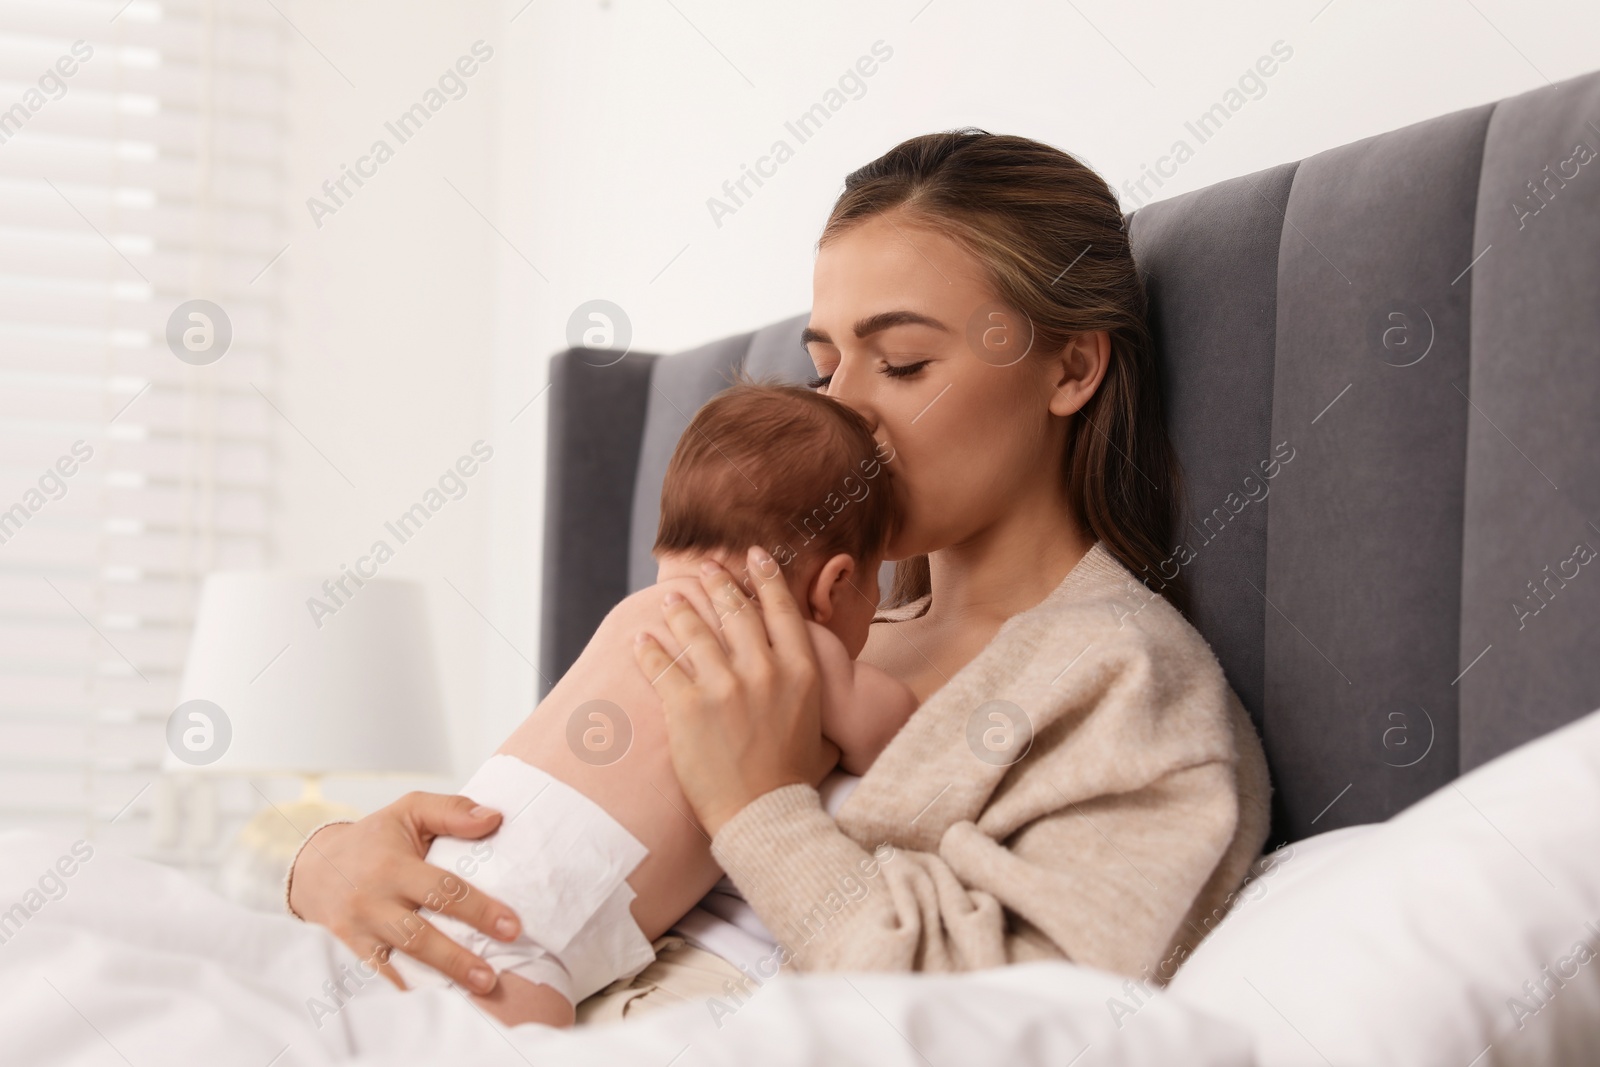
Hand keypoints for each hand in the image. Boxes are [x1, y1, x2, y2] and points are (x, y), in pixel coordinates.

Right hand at [287, 791, 520, 993]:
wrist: (314, 868)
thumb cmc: (374, 839)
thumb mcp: (410, 811)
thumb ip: (453, 811)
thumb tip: (494, 818)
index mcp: (392, 866)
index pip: (441, 890)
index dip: (478, 910)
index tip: (513, 928)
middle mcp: (370, 901)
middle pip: (417, 936)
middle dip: (456, 960)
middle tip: (491, 978)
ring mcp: (355, 933)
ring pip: (394, 965)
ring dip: (432, 984)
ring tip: (469, 998)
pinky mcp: (343, 955)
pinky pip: (373, 980)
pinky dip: (398, 995)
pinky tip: (427, 1008)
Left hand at [630, 545, 833, 835]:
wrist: (765, 816)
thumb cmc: (791, 775)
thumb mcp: (814, 719)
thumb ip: (803, 683)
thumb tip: (792, 660)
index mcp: (799, 671)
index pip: (780, 610)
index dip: (766, 578)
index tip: (754, 556)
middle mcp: (763, 671)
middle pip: (737, 611)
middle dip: (719, 583)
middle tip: (706, 567)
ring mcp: (724, 687)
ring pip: (695, 631)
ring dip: (680, 609)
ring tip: (669, 597)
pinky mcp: (688, 707)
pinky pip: (661, 667)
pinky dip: (648, 650)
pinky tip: (639, 639)